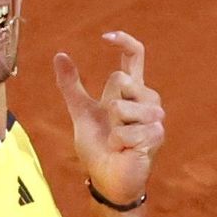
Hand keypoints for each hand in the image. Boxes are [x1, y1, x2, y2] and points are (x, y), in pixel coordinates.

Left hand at [52, 31, 165, 209]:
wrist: (107, 180)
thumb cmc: (98, 148)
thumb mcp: (81, 113)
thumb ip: (71, 86)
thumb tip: (59, 55)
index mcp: (131, 90)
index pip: (134, 55)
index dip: (124, 41)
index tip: (105, 36)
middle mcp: (147, 99)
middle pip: (121, 80)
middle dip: (107, 106)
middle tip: (111, 128)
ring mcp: (155, 116)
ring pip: (123, 106)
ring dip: (113, 128)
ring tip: (119, 142)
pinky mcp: (156, 135)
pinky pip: (128, 130)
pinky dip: (119, 143)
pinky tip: (124, 151)